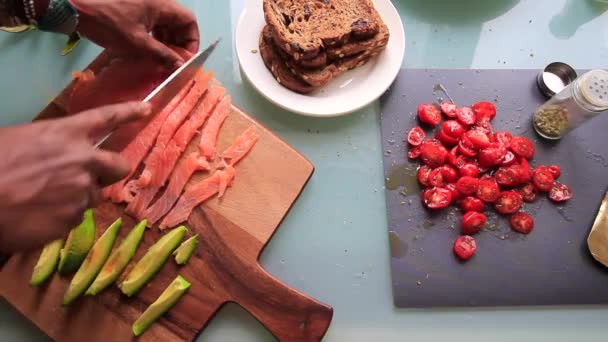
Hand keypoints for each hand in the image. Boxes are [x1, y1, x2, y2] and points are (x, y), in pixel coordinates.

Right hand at [0, 102, 149, 252]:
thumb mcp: (19, 141)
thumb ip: (50, 147)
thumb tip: (55, 158)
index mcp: (65, 133)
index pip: (107, 117)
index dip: (129, 112)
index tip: (147, 109)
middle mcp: (83, 160)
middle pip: (119, 165)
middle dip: (112, 171)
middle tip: (94, 176)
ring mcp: (82, 190)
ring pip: (94, 195)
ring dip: (77, 197)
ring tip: (43, 199)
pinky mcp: (74, 217)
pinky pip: (75, 217)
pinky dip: (61, 217)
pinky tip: (37, 215)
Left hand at [70, 0, 198, 67]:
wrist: (74, 6)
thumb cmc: (108, 22)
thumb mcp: (137, 43)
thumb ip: (162, 55)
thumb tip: (180, 66)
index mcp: (162, 5)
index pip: (189, 21)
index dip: (192, 41)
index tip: (184, 58)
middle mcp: (157, 1)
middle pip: (178, 22)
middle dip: (178, 43)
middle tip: (172, 63)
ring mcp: (143, 4)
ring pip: (164, 24)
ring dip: (165, 42)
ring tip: (159, 60)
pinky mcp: (131, 8)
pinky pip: (151, 22)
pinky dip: (153, 37)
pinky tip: (146, 51)